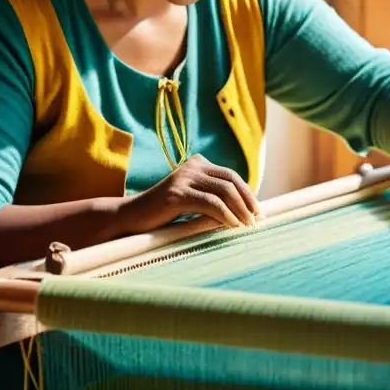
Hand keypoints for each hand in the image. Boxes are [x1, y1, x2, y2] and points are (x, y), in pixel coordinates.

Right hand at [118, 154, 260, 233]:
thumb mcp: (193, 202)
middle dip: (247, 201)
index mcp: (198, 163)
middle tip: (256, 220)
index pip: (231, 176)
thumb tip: (246, 212)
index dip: (247, 193)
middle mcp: (192, 166)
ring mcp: (183, 178)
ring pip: (223, 191)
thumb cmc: (164, 215)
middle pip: (230, 181)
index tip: (258, 211)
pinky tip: (232, 225)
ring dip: (240, 210)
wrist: (130, 218)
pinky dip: (225, 215)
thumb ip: (213, 200)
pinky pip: (210, 203)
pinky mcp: (176, 194)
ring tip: (246, 226)